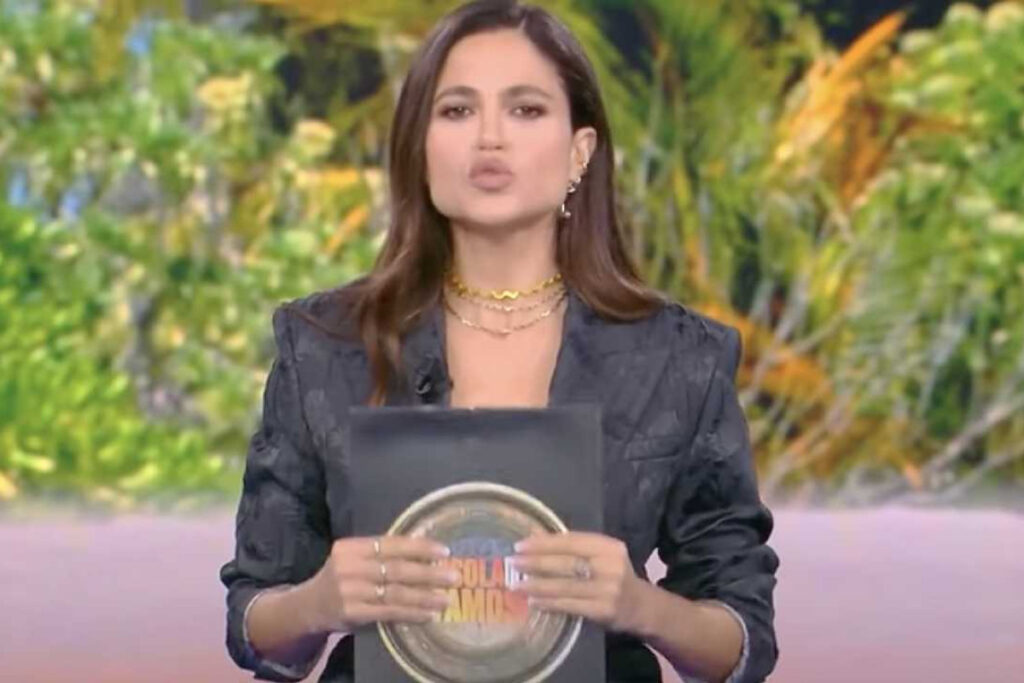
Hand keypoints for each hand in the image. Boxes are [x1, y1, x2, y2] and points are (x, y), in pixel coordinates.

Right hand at [308, 535, 457, 630]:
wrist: (308, 606)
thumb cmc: (340, 577)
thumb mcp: (353, 558)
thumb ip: (381, 553)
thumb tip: (426, 550)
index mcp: (351, 547)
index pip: (391, 544)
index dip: (419, 547)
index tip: (444, 551)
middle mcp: (349, 567)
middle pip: (396, 569)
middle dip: (429, 573)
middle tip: (454, 576)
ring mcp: (349, 591)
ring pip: (395, 592)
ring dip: (424, 596)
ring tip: (446, 599)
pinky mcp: (352, 613)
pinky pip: (388, 612)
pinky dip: (411, 613)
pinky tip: (428, 614)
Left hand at [509, 531, 645, 633]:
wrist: (642, 608)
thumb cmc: (614, 576)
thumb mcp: (601, 556)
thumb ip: (572, 547)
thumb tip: (533, 538)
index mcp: (609, 546)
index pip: (572, 541)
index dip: (544, 543)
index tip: (520, 545)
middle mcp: (610, 566)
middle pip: (567, 563)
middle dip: (536, 562)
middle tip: (512, 562)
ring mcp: (608, 590)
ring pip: (565, 586)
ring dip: (537, 585)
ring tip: (516, 584)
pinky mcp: (603, 611)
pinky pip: (570, 605)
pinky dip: (549, 604)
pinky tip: (533, 602)